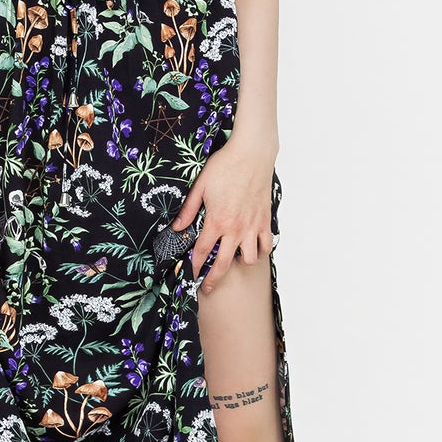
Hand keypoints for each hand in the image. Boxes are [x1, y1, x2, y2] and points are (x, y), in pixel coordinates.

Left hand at [170, 140, 277, 291]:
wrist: (252, 154)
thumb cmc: (224, 166)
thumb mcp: (199, 186)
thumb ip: (187, 210)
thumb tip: (176, 228)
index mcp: (216, 221)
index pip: (202, 252)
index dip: (195, 267)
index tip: (191, 275)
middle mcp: (235, 229)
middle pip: (223, 264)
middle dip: (214, 280)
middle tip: (208, 287)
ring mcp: (252, 226)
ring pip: (249, 258)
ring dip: (239, 262)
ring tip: (233, 259)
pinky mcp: (265, 221)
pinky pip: (266, 245)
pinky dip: (260, 250)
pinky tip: (252, 248)